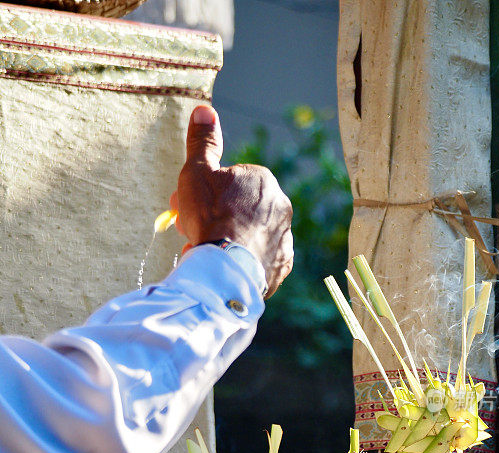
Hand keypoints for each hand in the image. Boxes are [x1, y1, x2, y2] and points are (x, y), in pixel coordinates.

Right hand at [171, 105, 292, 297]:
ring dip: (228, 242)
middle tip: (190, 231)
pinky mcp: (281, 267)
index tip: (185, 206)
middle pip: (239, 210)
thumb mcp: (197, 171)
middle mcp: (280, 208)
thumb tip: (205, 110)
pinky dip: (241, 263)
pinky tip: (224, 267)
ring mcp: (283, 240)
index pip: (230, 183)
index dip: (203, 194)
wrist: (225, 267)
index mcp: (263, 181)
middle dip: (214, 218)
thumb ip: (203, 142)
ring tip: (205, 252)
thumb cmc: (210, 215)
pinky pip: (258, 262)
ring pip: (249, 236)